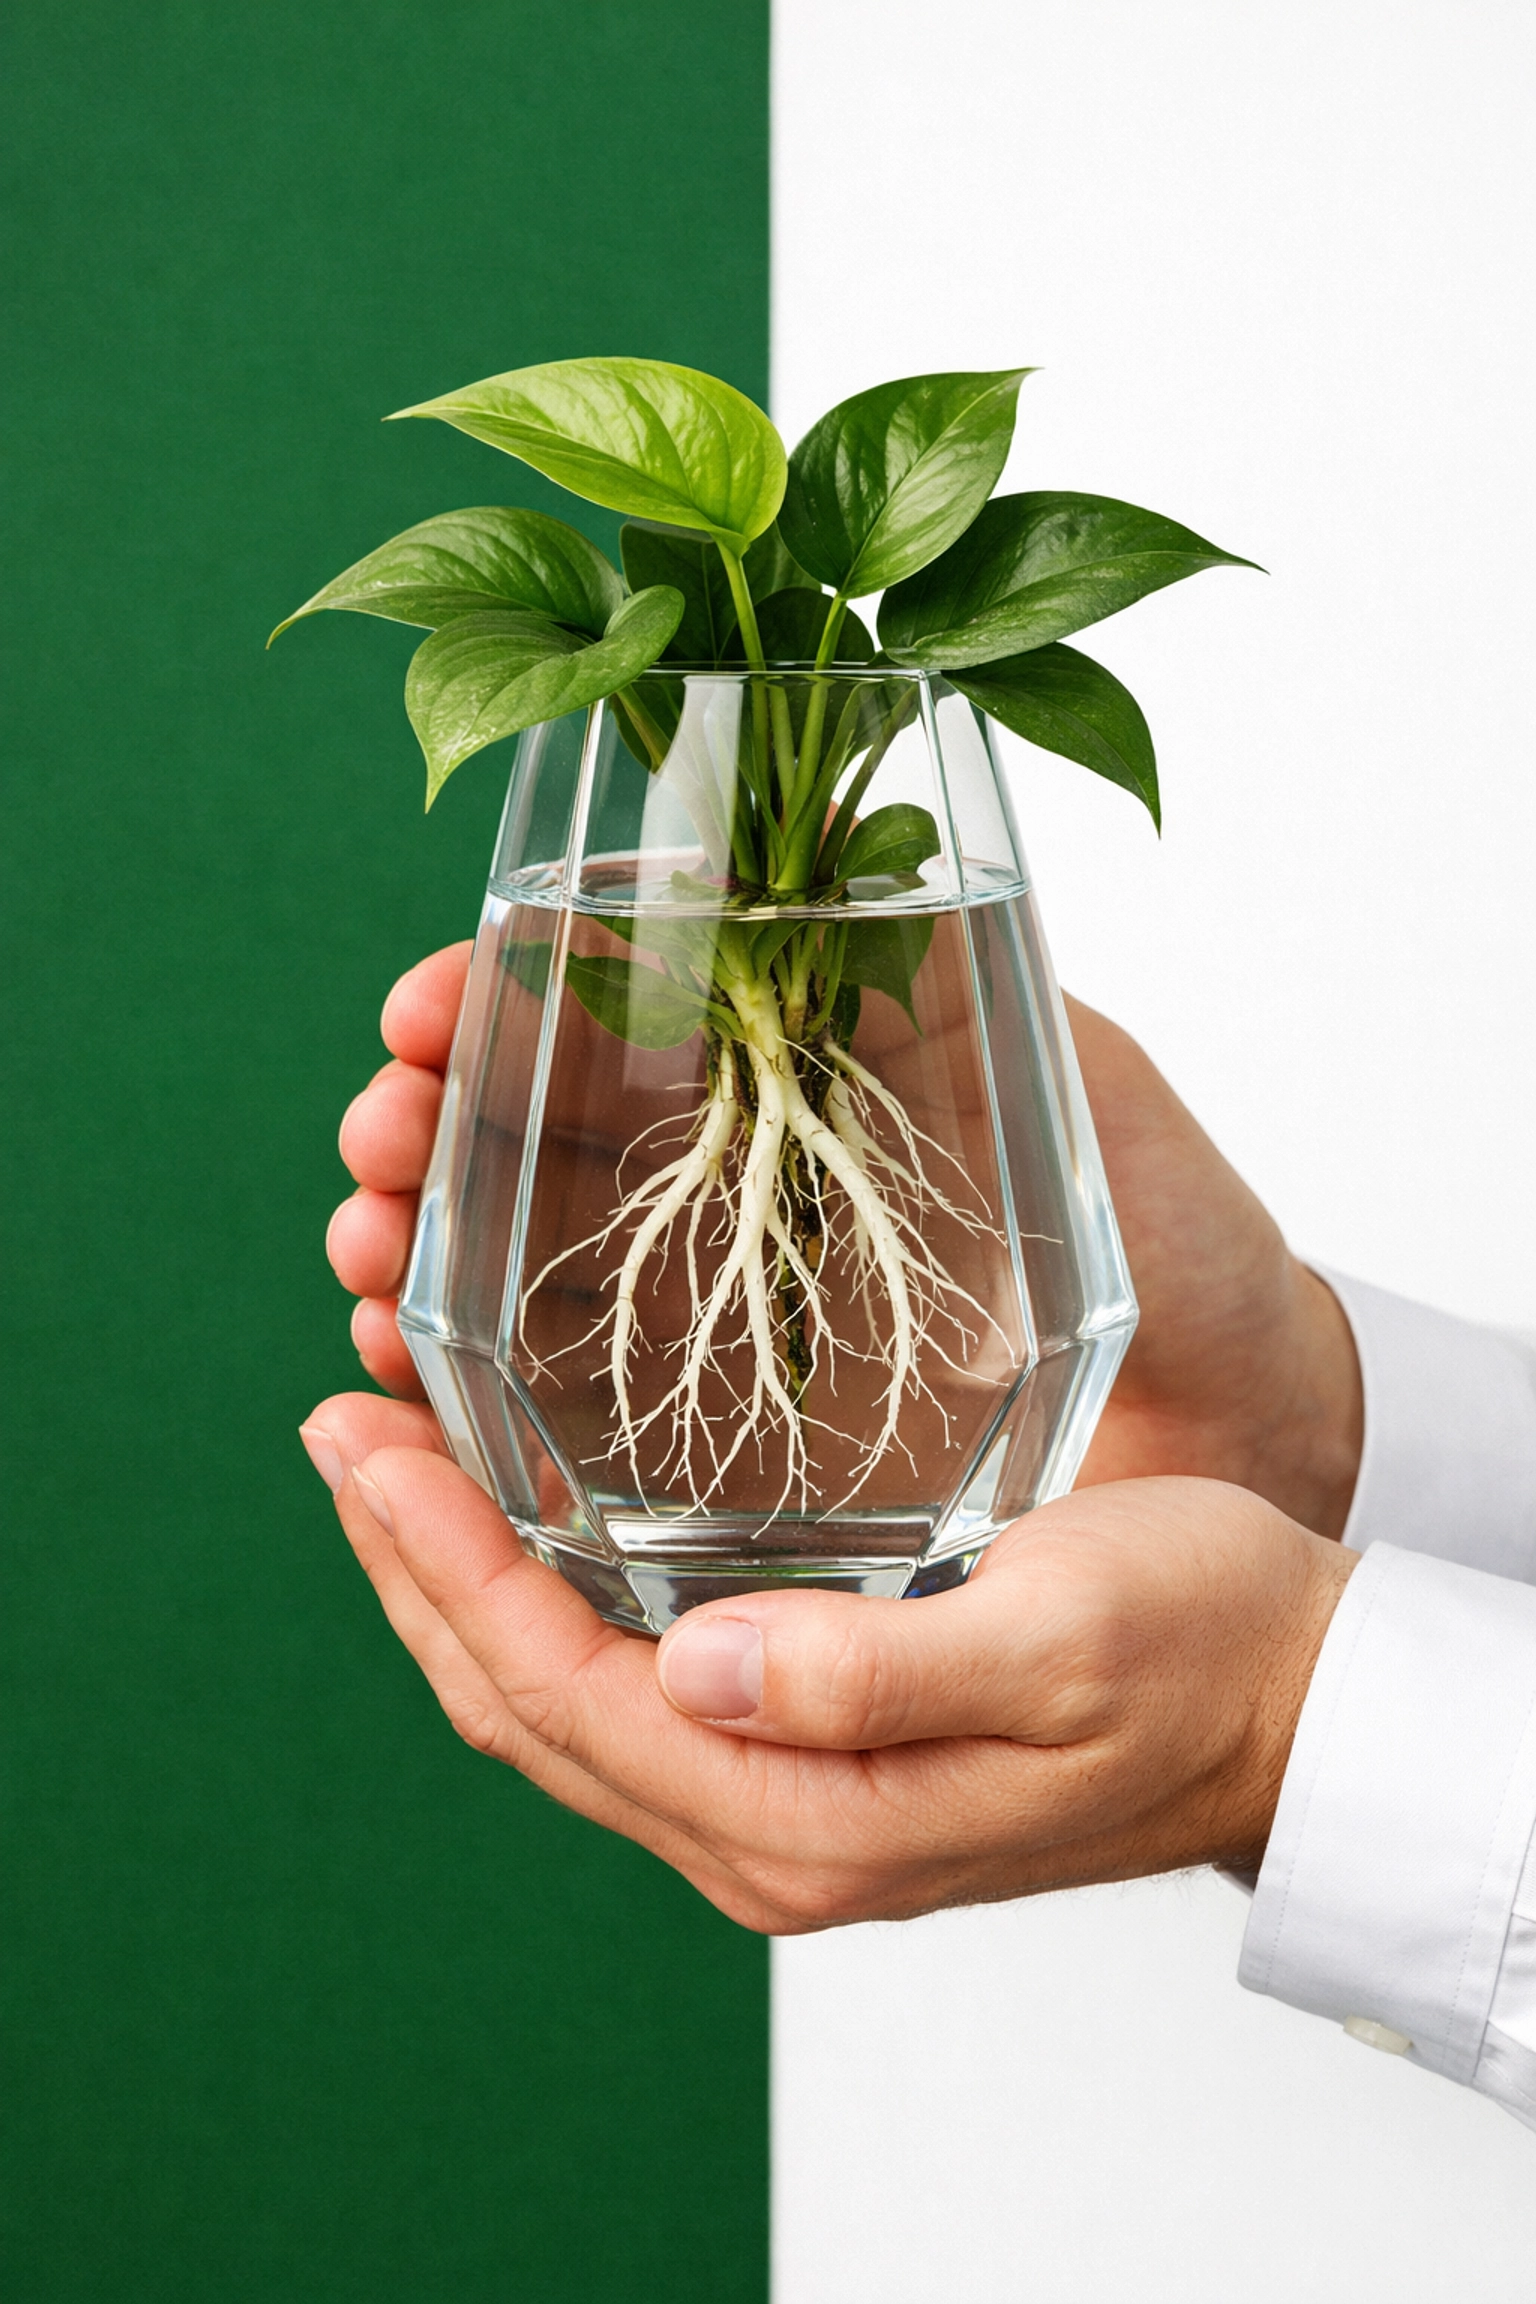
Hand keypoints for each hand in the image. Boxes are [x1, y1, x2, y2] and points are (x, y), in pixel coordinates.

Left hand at [297, 1398, 1354, 1927]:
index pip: (563, 1690)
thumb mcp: (1057, 1641)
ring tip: (389, 1462)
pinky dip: (537, 1602)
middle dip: (412, 1568)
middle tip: (342, 1425)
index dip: (445, 1564)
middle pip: (525, 1708)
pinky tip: (517, 1526)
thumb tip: (694, 1666)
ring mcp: (778, 1807)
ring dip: (457, 1586)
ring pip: (557, 1706)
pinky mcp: (801, 1761)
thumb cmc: (1197, 1652)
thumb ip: (873, 1673)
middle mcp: (768, 1835)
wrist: (1286, 1708)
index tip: (365, 1440)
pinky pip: (617, 1694)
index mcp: (808, 1820)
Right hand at [327, 946, 1362, 1534]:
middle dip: (429, 1124)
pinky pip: (575, 1400)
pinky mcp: (739, 1430)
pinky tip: (412, 1370)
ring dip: (418, 1245)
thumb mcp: (1094, 1090)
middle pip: (536, 1135)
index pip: (619, 1014)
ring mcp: (734, 1306)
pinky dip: (473, 1384)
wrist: (1246, 1424)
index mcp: (808, 1077)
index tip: (432, 1004)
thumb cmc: (1187, 1249)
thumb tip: (861, 881)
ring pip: (526, 1262)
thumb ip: (988, 999)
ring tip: (366, 1254)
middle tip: (380, 1136)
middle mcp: (748, 1182)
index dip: (509, 998)